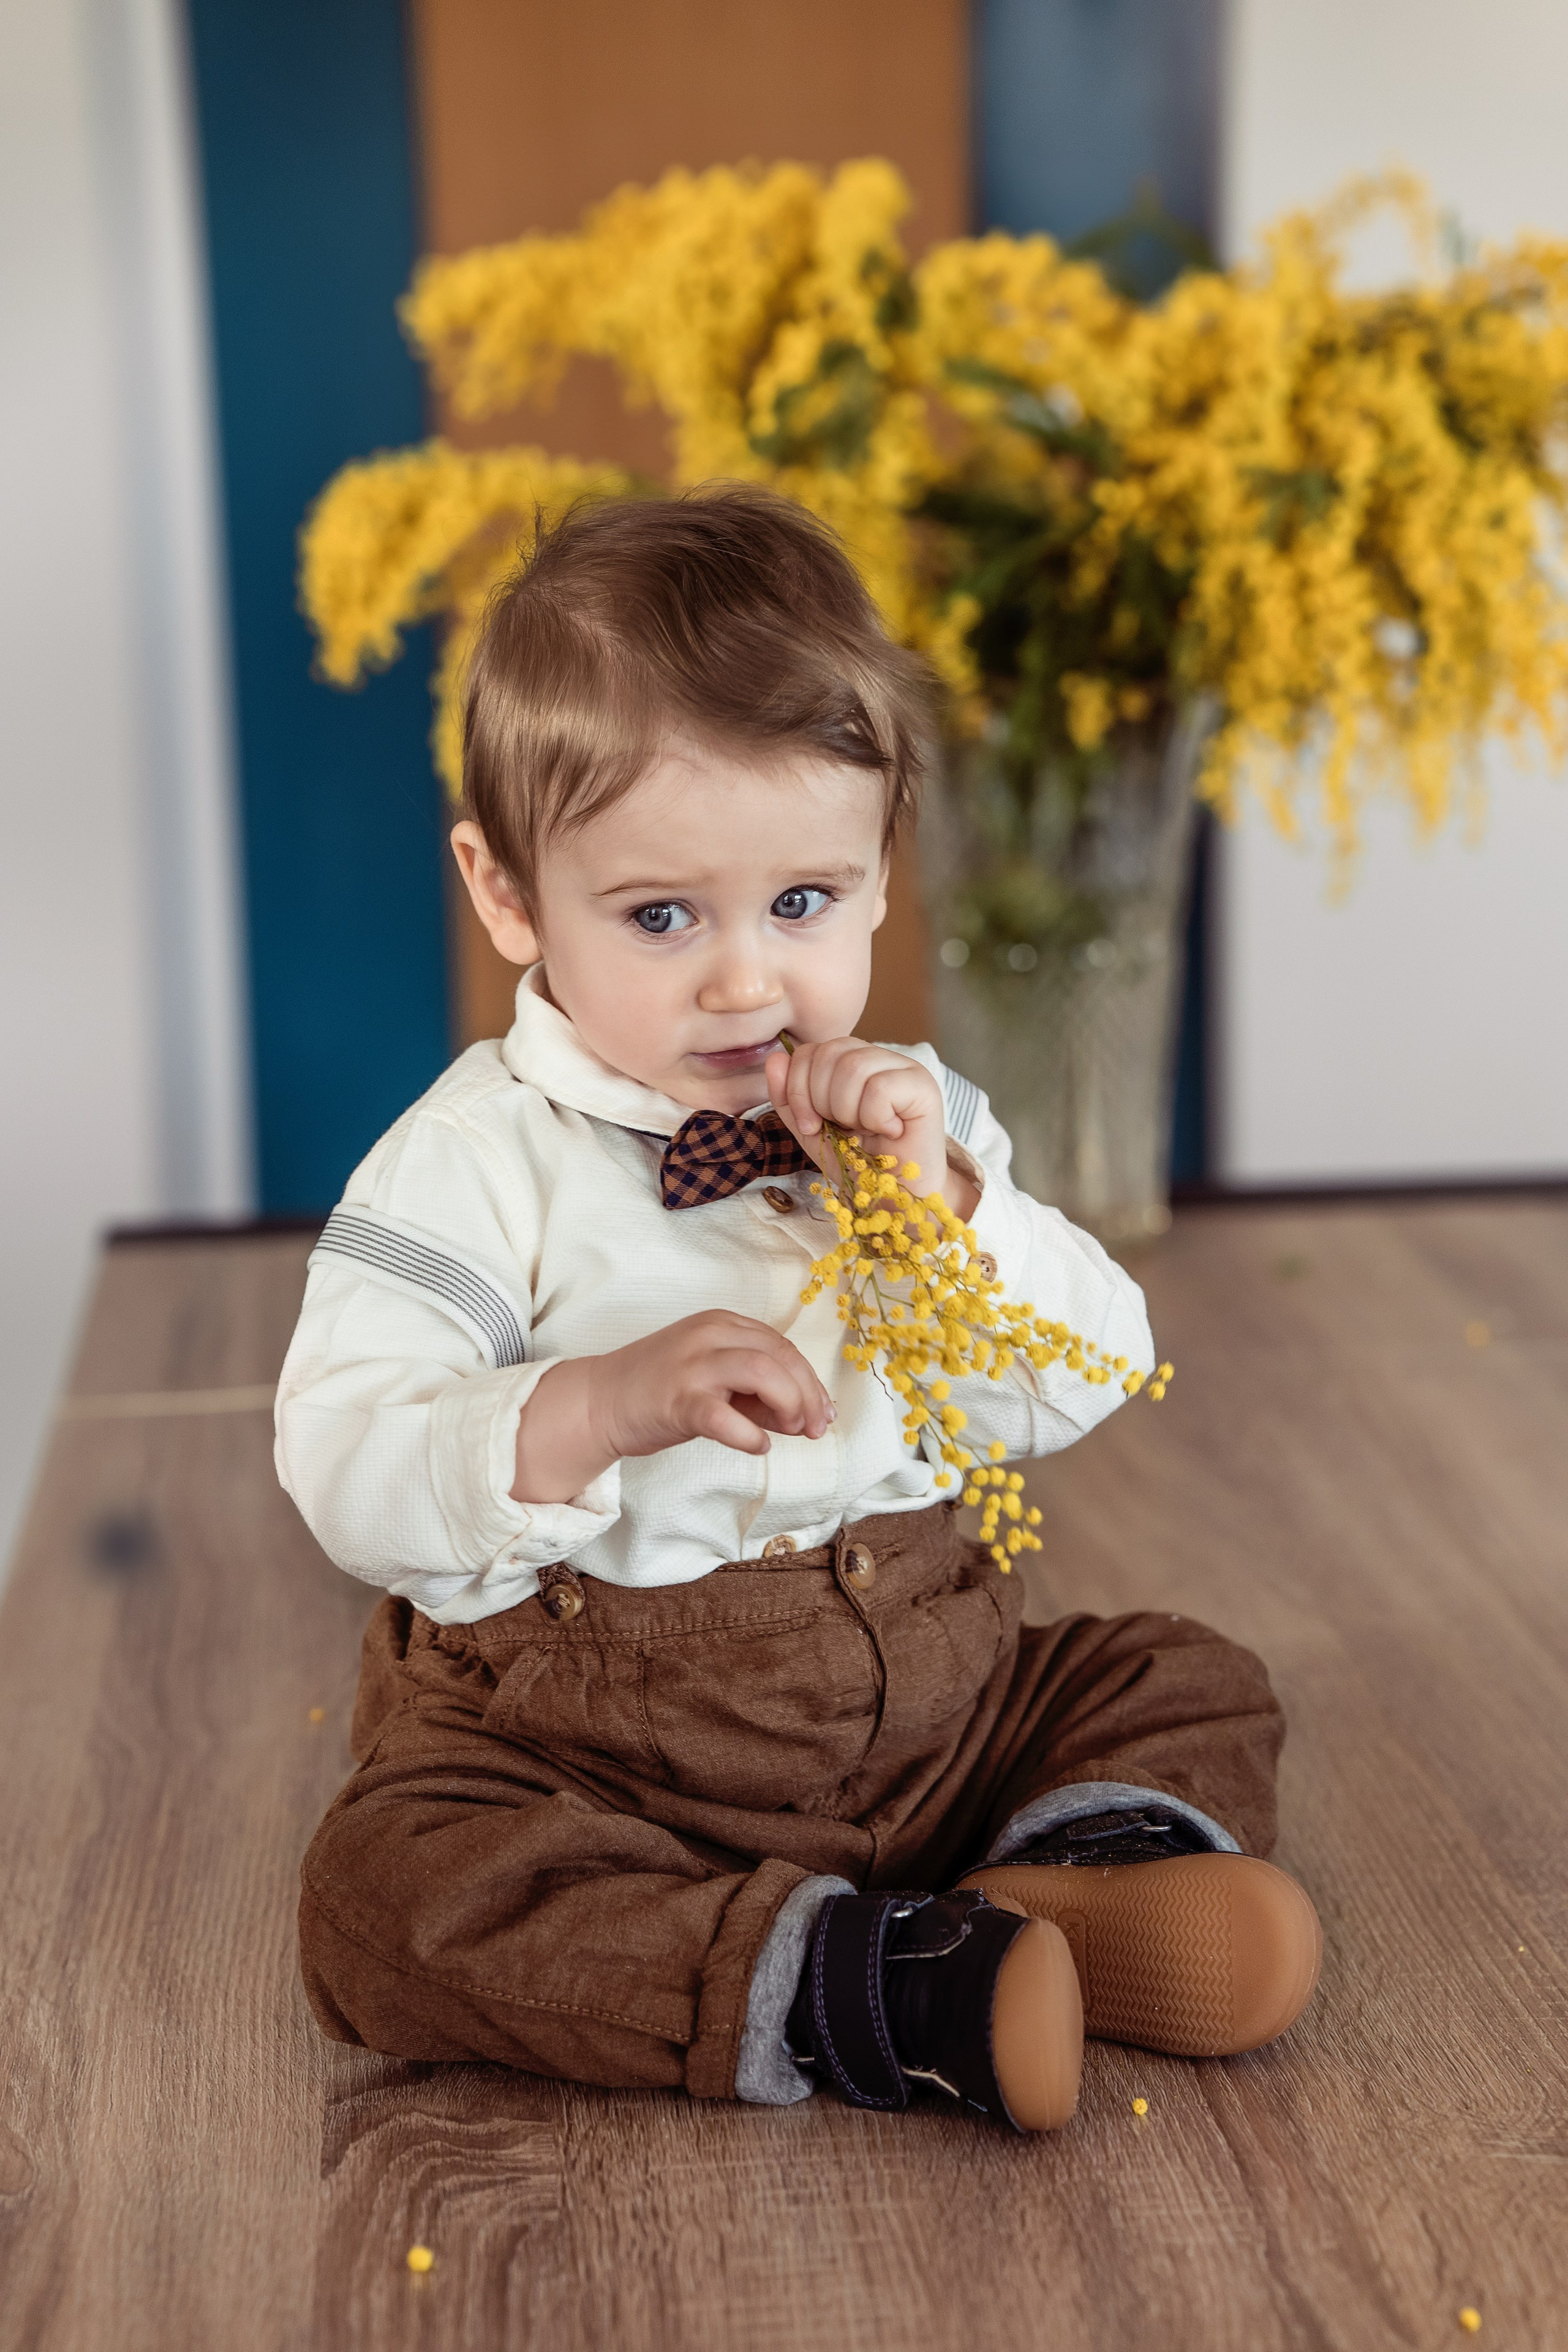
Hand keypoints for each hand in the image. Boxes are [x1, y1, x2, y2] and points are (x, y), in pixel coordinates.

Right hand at [512, 1312, 834, 1503]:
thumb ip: (759, 1394)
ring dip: (790, 1405)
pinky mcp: (678, 1399)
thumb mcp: (716, 1380)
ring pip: (763, 1373)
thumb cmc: (661, 1391)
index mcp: (722, 1324)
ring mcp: (693, 1364)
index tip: (824, 1413)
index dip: (811, 1381)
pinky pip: (726, 1417)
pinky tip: (758, 1446)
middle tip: (816, 1428)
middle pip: (781, 1356)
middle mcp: (710, 1335)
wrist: (599, 1402)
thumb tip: (806, 1417)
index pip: (782, 1347)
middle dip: (809, 1395)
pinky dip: (750, 1434)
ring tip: (793, 1432)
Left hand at [763, 1036, 977, 1216]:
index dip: (798, 1088)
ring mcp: (904, 1068)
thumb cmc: (857, 1166)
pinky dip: (875, 1117)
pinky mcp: (924, 1087)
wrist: (893, 1202)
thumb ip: (789, 1097)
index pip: (810, 1051)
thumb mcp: (811, 1131)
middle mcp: (879, 1058)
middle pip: (830, 1052)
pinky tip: (888, 1132)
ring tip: (865, 1131)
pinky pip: (881, 1087)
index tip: (810, 1126)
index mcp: (852, 1063)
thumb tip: (776, 1058)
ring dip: (847, 1111)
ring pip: (854, 1065)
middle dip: (821, 1101)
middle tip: (842, 1131)